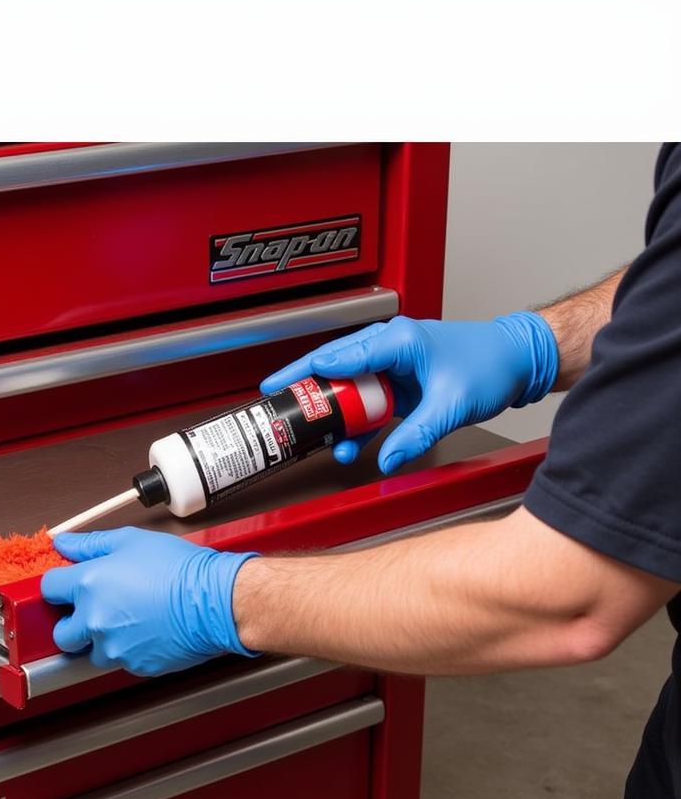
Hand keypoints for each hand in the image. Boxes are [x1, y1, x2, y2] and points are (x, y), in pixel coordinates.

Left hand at [41, 527, 258, 675]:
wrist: (213, 600)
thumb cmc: (179, 569)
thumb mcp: (131, 541)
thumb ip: (90, 544)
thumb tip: (64, 544)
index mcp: (89, 584)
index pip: (48, 589)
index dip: (58, 586)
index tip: (67, 588)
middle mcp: (95, 619)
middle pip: (62, 634)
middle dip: (73, 625)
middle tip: (94, 612)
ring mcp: (114, 647)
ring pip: (92, 652)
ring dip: (102, 640)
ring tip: (128, 620)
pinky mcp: (134, 665)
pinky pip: (121, 661)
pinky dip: (129, 649)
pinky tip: (147, 630)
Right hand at [260, 312, 558, 473]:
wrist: (518, 361)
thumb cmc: (491, 363)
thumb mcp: (451, 404)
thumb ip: (416, 434)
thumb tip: (388, 458)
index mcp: (398, 340)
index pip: (342, 355)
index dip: (309, 370)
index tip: (283, 385)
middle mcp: (391, 348)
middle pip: (336, 367)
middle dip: (308, 388)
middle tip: (282, 403)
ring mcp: (394, 366)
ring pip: (350, 387)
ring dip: (335, 411)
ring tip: (316, 434)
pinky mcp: (401, 383)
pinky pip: (369, 401)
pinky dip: (357, 420)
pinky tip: (347, 442)